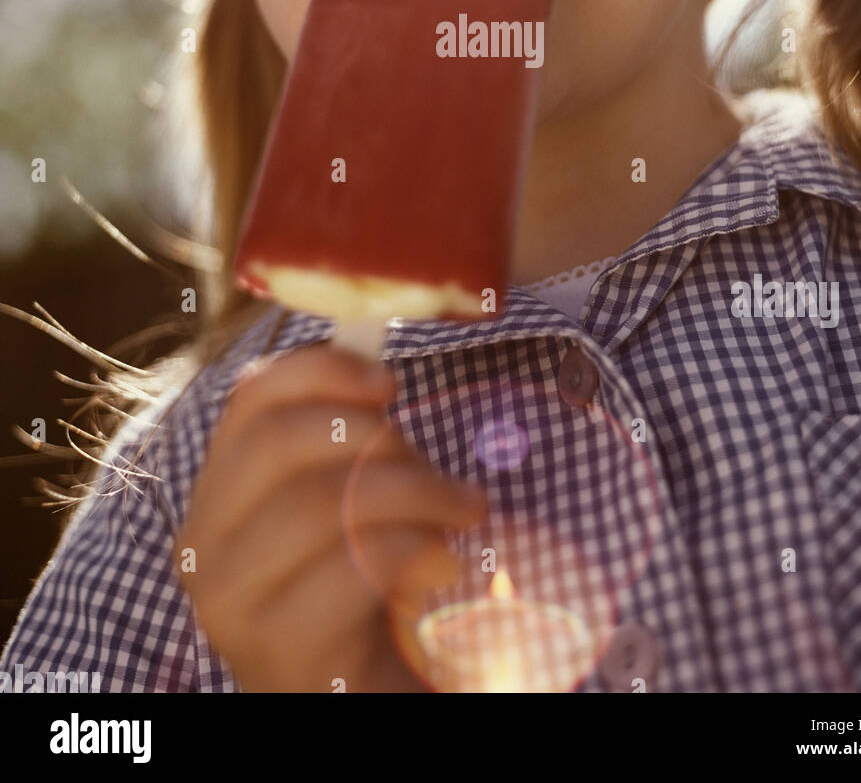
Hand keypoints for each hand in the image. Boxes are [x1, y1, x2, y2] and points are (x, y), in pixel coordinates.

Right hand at [174, 341, 485, 691]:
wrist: (355, 695)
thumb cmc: (356, 591)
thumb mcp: (342, 505)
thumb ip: (343, 445)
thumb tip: (378, 362)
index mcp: (214, 494)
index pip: (250, 399)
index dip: (323, 370)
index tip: (390, 380)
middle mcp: (201, 544)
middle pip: (282, 443)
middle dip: (378, 439)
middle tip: (437, 466)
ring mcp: (230, 600)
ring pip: (321, 501)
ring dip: (415, 493)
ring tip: (462, 511)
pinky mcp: (276, 647)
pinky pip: (351, 565)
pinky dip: (415, 549)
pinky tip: (446, 563)